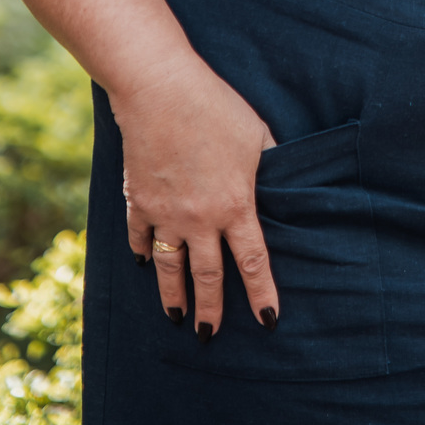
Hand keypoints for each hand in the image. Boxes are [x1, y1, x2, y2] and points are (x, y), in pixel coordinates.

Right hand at [110, 52, 278, 339]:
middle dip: (210, 309)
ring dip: (173, 295)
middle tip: (209, 335)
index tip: (267, 321)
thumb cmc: (215, 106)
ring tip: (176, 317)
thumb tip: (286, 176)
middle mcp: (200, 219)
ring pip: (169, 267)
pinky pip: (140, 237)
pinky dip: (142, 253)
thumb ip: (272, 161)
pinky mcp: (138, 200)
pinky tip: (143, 263)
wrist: (160, 90)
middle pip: (207, 276)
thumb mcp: (257, 133)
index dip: (261, 295)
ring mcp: (165, 213)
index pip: (253, 262)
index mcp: (235, 205)